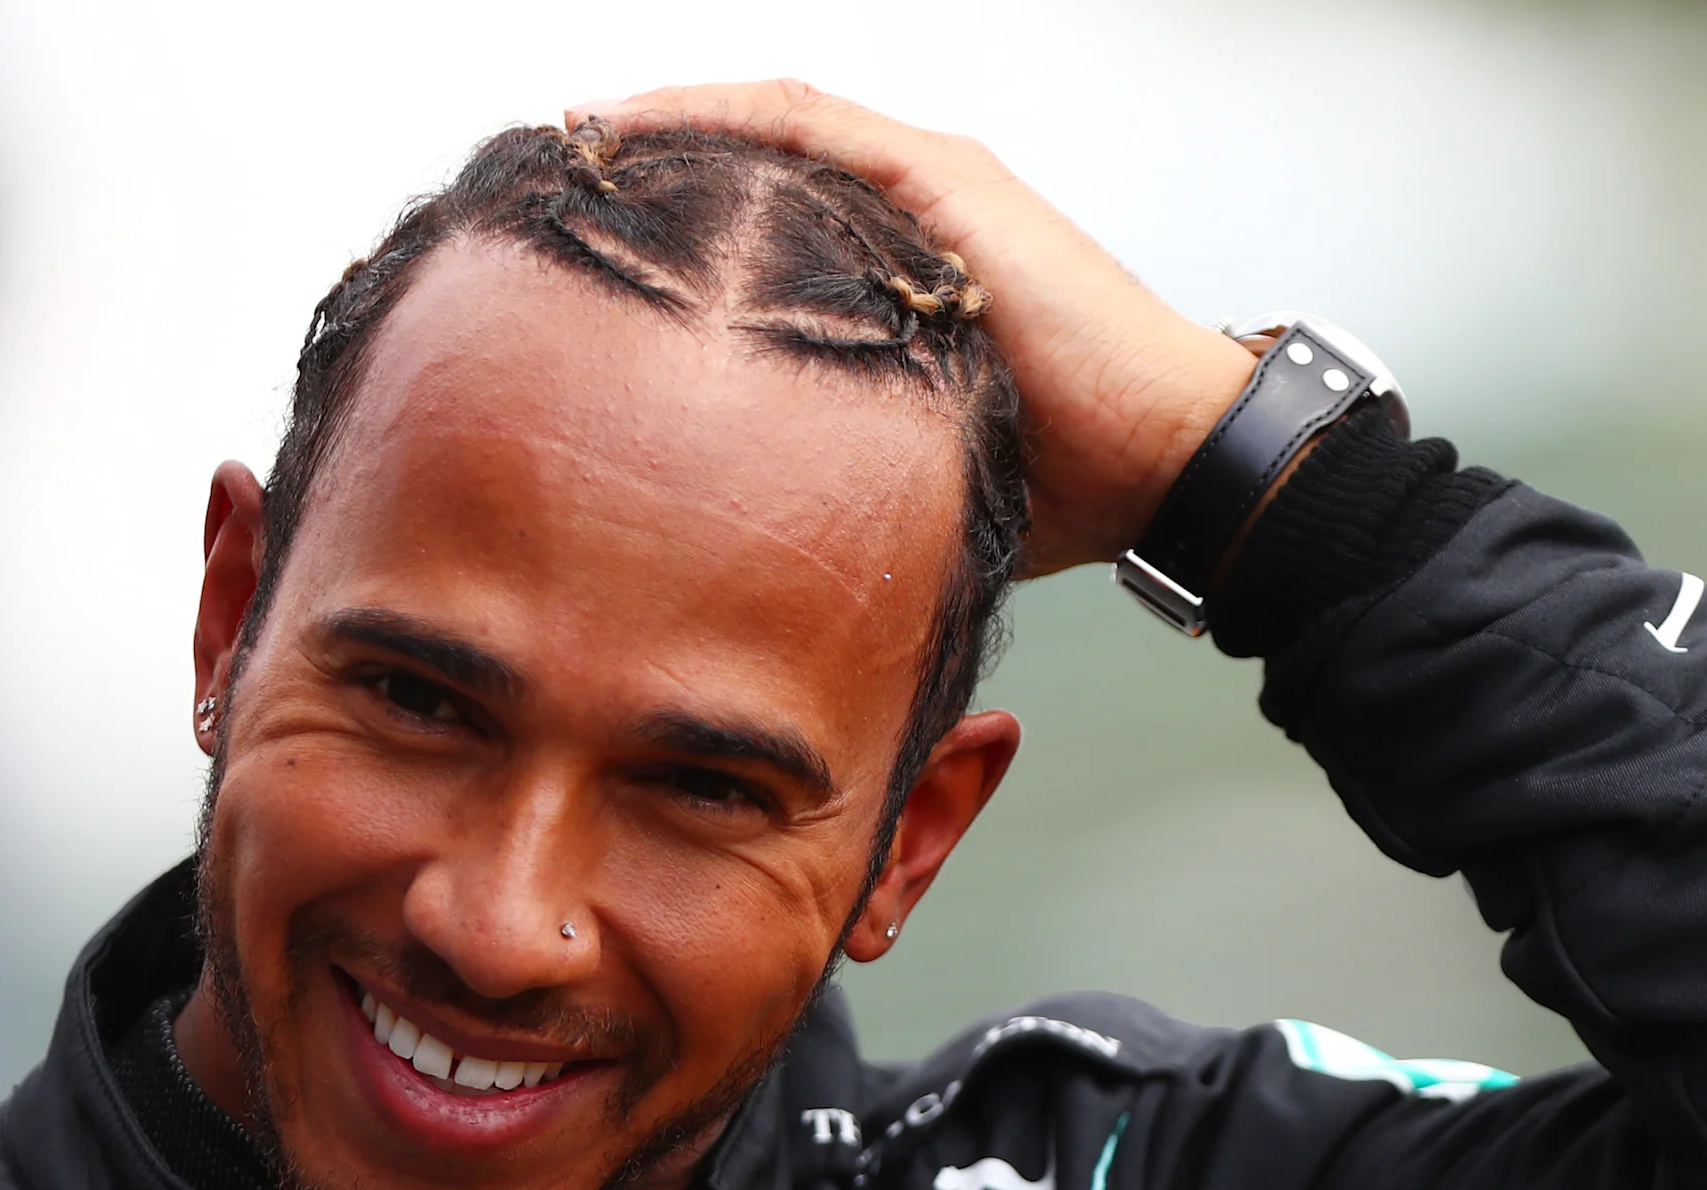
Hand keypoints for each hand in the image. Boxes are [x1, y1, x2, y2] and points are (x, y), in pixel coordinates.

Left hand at [578, 80, 1260, 577]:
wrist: (1166, 465)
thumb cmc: (1063, 485)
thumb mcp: (908, 476)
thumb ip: (835, 477)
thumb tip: (739, 557)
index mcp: (893, 275)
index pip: (755, 220)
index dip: (660, 223)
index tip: (568, 256)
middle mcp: (903, 213)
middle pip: (745, 161)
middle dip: (640, 168)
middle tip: (541, 190)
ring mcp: (923, 187)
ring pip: (764, 124)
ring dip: (659, 125)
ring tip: (567, 144)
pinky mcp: (942, 181)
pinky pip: (801, 123)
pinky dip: (711, 115)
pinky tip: (629, 129)